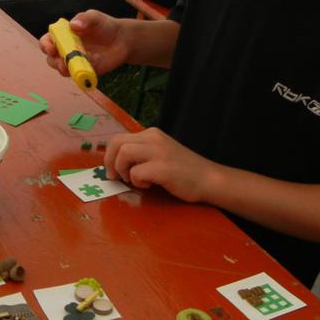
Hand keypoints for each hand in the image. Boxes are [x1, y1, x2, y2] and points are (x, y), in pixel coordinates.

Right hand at [38, 10, 129, 76]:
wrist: (122, 39)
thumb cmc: (104, 26)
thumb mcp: (95, 17)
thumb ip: (84, 18)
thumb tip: (73, 25)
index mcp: (63, 35)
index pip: (48, 41)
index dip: (45, 45)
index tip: (51, 47)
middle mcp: (66, 50)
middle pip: (51, 59)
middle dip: (53, 61)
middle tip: (60, 61)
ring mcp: (75, 62)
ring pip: (63, 69)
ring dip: (64, 70)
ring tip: (69, 67)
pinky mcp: (86, 71)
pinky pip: (80, 75)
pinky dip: (82, 71)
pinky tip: (93, 62)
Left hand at [104, 127, 219, 203]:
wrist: (209, 179)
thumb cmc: (184, 171)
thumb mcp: (161, 154)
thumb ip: (142, 154)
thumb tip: (115, 164)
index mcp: (152, 134)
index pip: (118, 138)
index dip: (110, 156)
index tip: (113, 171)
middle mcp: (153, 138)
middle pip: (116, 143)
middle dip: (110, 162)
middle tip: (116, 177)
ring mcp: (159, 152)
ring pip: (124, 154)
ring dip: (123, 170)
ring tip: (135, 180)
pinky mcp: (162, 167)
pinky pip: (137, 172)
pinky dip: (138, 181)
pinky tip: (149, 185)